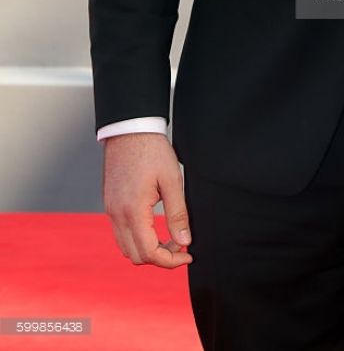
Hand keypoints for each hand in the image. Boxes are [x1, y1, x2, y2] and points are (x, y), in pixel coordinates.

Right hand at [103, 133, 191, 268]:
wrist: (130, 129)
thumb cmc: (152, 151)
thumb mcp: (172, 180)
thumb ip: (178, 214)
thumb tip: (184, 241)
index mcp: (133, 211)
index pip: (149, 253)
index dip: (170, 260)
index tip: (187, 253)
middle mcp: (117, 215)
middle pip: (135, 256)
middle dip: (160, 257)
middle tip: (181, 244)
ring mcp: (110, 210)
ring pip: (126, 247)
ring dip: (147, 249)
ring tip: (169, 235)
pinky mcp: (109, 204)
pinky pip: (120, 233)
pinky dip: (137, 238)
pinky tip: (153, 226)